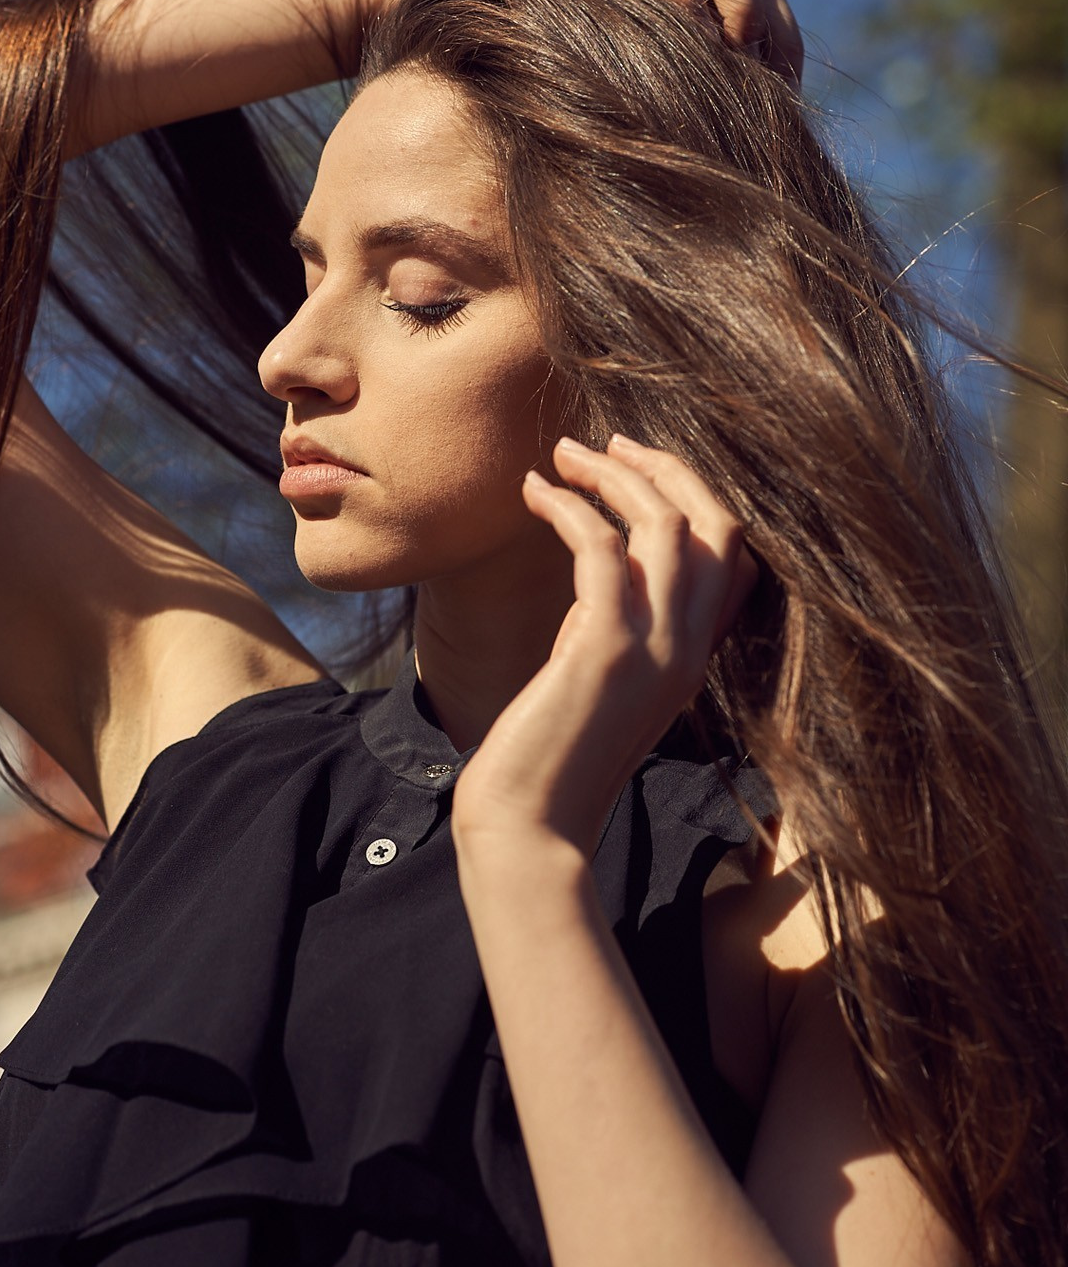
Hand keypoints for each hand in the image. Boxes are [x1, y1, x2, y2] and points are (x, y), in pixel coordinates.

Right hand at [369, 0, 803, 85]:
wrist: (444, 23)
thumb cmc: (516, 75)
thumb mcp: (600, 94)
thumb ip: (649, 106)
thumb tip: (705, 170)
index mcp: (673, 0)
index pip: (761, 3)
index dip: (785, 48)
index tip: (788, 103)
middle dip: (776, 32)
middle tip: (776, 88)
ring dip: (742, 8)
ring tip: (744, 63)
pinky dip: (691, 5)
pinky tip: (700, 50)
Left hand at [450, 433, 758, 861]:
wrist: (530, 825)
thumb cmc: (550, 756)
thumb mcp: (599, 676)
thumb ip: (614, 621)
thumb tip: (601, 555)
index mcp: (694, 657)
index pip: (735, 556)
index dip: (695, 496)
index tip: (639, 466)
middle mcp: (690, 650)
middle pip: (715, 523)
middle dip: (664, 467)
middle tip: (608, 440)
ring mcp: (655, 650)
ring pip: (666, 524)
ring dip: (613, 475)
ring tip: (562, 455)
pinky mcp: (606, 651)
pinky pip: (604, 549)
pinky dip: (570, 508)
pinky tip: (535, 494)